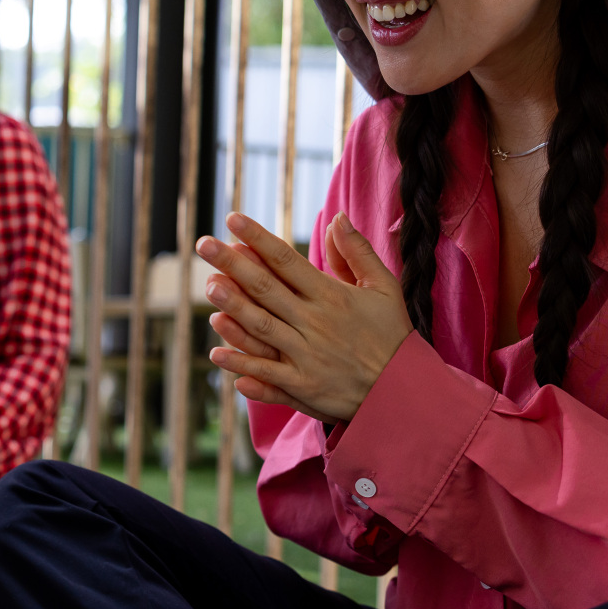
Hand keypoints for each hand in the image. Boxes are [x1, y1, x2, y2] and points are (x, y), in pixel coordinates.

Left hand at [197, 211, 412, 424]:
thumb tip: (337, 217)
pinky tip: (216, 351)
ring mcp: (306, 356)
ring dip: (233, 307)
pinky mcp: (302, 386)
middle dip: (232, 264)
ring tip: (208, 285)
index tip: (232, 219)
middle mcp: (315, 323)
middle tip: (204, 244)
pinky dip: (241, 363)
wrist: (403, 391)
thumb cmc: (393, 335)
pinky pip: (266, 372)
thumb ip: (357, 252)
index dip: (257, 238)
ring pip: (262, 327)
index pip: (286, 260)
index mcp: (331, 296)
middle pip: (266, 288)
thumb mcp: (384, 288)